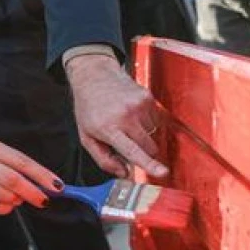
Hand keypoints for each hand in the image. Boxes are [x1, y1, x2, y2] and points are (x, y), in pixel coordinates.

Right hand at [0, 139, 61, 216]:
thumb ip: (18, 171)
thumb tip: (46, 185)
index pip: (22, 162)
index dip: (42, 175)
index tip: (57, 186)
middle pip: (15, 179)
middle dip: (33, 192)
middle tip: (43, 201)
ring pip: (6, 196)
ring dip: (14, 202)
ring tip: (9, 199)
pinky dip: (1, 208)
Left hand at [65, 53, 166, 178]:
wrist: (94, 76)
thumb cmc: (89, 107)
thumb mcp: (86, 137)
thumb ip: (103, 159)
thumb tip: (124, 173)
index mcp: (108, 127)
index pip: (133, 150)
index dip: (149, 164)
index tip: (162, 172)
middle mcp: (126, 115)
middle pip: (149, 147)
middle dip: (143, 151)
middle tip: (127, 141)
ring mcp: (139, 104)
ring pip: (154, 134)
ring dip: (143, 134)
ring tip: (126, 122)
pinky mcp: (147, 97)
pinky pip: (155, 120)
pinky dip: (146, 121)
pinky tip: (131, 113)